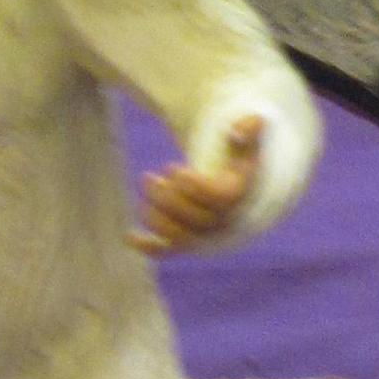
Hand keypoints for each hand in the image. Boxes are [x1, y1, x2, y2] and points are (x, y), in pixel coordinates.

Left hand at [134, 116, 264, 252]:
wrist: (238, 190)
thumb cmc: (238, 161)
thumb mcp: (248, 140)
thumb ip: (249, 127)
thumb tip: (237, 130)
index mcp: (239, 196)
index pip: (218, 199)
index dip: (192, 186)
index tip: (172, 168)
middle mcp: (224, 221)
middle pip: (195, 219)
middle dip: (167, 199)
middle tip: (149, 178)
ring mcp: (205, 235)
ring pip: (180, 237)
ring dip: (155, 218)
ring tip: (145, 190)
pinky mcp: (189, 241)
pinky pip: (169, 251)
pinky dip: (148, 247)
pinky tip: (129, 236)